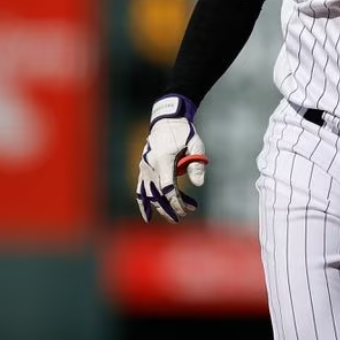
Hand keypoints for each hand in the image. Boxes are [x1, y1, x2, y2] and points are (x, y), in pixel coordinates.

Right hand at [135, 94, 206, 222]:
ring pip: (149, 194)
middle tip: (183, 217)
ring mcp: (144, 168)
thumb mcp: (195, 144)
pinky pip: (140, 189)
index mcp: (163, 160)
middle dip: (170, 208)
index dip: (177, 202)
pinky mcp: (143, 168)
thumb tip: (199, 184)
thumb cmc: (183, 132)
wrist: (167, 121)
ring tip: (173, 218)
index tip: (187, 210)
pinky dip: (143, 204)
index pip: (168, 187)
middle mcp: (150, 165)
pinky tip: (147, 217)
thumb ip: (196, 164)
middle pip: (158, 194)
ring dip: (160, 208)